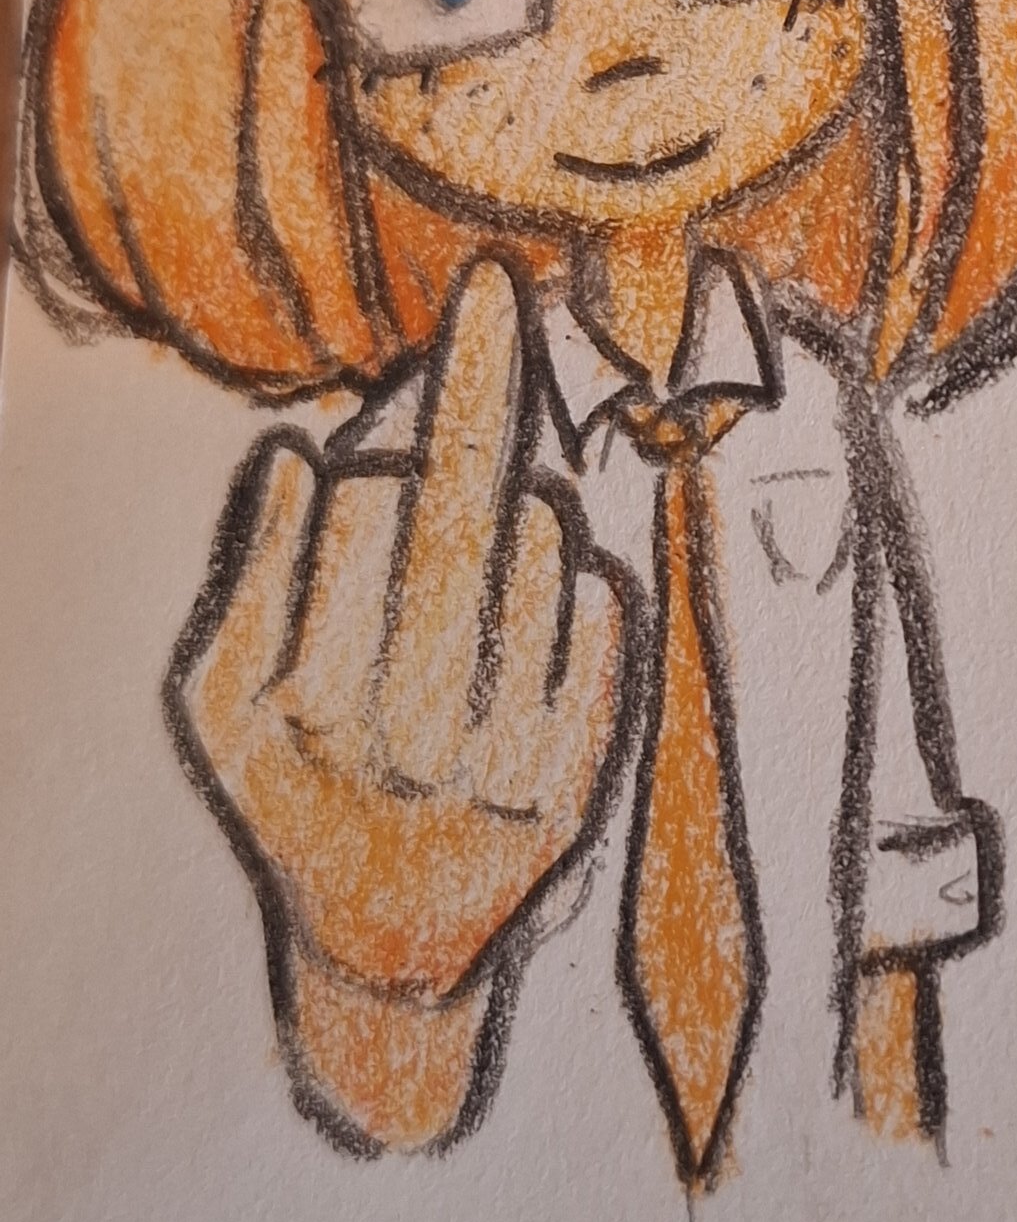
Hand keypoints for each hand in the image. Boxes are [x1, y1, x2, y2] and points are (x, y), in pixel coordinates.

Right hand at [176, 260, 628, 1000]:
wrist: (392, 936)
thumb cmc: (293, 790)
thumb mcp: (215, 703)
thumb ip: (247, 577)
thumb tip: (295, 457)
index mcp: (297, 710)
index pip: (356, 516)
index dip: (377, 446)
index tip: (444, 333)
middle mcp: (403, 738)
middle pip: (454, 512)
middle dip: (481, 379)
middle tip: (497, 284)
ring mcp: (504, 758)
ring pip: (532, 547)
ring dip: (511, 507)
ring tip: (476, 550)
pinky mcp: (586, 771)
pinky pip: (597, 607)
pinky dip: (571, 576)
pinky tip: (526, 611)